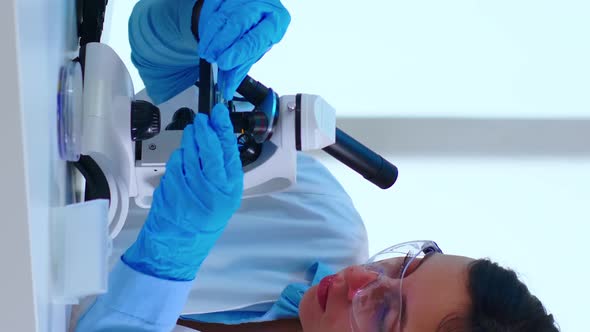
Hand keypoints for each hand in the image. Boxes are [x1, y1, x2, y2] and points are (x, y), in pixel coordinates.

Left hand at [123, 104, 242, 280]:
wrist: (180, 245)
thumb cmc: (205, 220)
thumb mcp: (224, 198)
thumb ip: (223, 171)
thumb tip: (218, 138)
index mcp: (230, 188)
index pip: (228, 150)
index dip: (223, 127)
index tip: (219, 112)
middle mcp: (213, 187)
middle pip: (208, 147)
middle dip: (204, 129)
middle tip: (202, 120)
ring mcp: (191, 186)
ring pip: (190, 151)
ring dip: (190, 139)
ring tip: (193, 134)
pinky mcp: (172, 186)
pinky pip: (176, 162)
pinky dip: (179, 156)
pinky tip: (183, 158)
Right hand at [197, 0, 290, 99]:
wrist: (255, 8)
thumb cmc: (260, 30)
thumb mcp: (256, 50)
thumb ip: (241, 67)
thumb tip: (228, 86)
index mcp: (276, 22)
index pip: (256, 38)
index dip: (239, 52)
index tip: (224, 63)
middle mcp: (263, 5)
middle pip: (239, 23)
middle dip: (221, 44)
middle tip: (212, 58)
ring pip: (224, 16)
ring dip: (211, 37)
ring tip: (206, 53)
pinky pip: (214, 8)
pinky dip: (207, 26)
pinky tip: (206, 39)